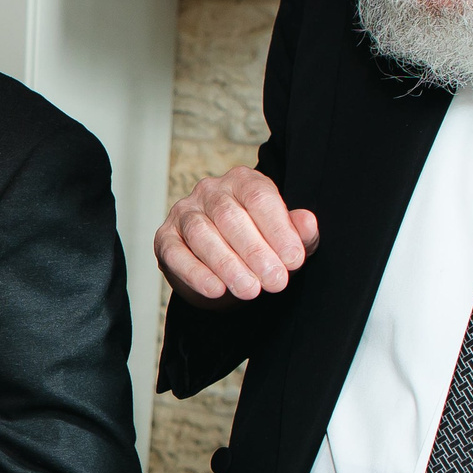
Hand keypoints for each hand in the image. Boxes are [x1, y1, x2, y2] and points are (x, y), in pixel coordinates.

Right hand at [156, 166, 318, 307]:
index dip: (278, 230)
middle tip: (275, 281)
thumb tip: (307, 223)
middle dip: (255, 252)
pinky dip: (196, 273)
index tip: (294, 260)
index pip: (259, 198)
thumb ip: (299, 232)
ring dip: (227, 264)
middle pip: (230, 217)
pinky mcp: (165, 238)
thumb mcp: (286, 241)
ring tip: (249, 290)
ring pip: (202, 234)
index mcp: (243, 181)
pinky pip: (177, 254)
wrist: (226, 270)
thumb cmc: (260, 246)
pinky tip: (216, 289)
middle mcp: (210, 191)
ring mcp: (184, 213)